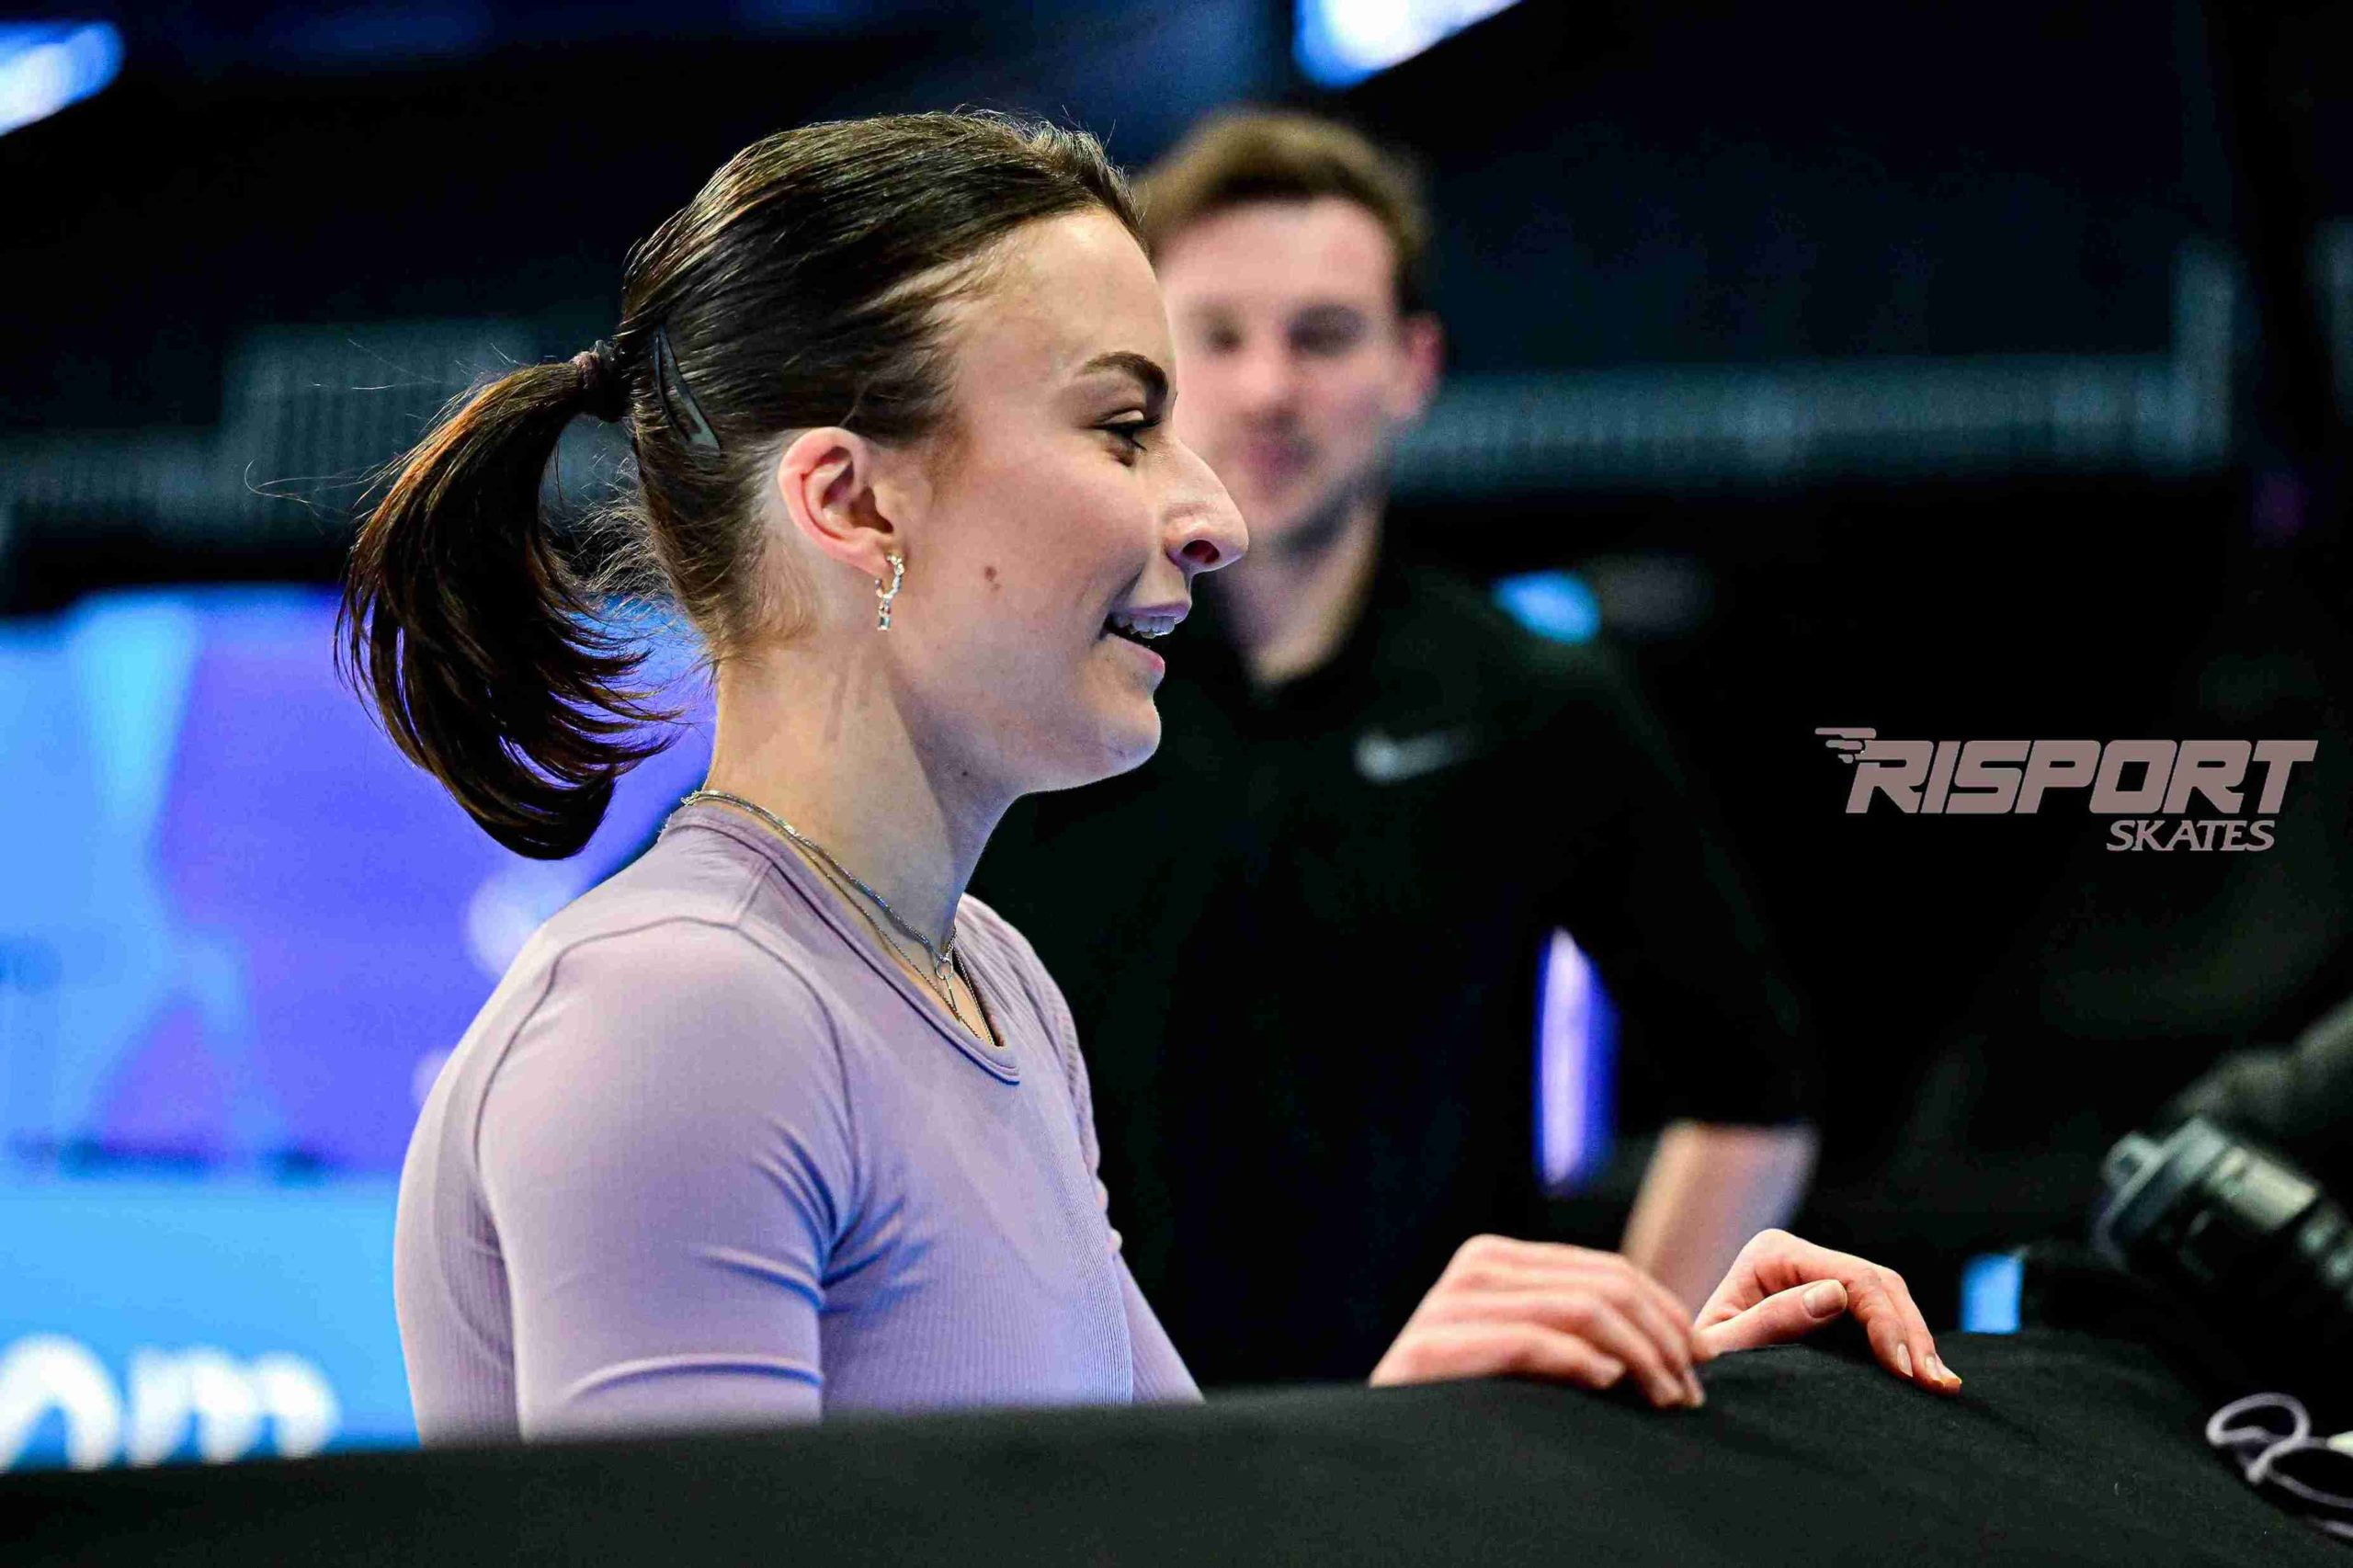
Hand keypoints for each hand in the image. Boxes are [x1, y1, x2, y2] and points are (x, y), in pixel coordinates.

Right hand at [1370, 1234, 1709, 1407]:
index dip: (1666, 1312)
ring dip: (1639, 1358)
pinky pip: (1528, 1343)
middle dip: (1661, 1339)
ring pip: (1578, 1311)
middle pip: (1601, 1287)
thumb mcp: (1532, 1355)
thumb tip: (1680, 1334)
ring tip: (1665, 1399)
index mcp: (1497, 1259)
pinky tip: (1611, 1385)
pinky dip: (1581, 1362)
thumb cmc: (1474, 1409)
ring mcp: (1448, 1303)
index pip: (1606, 1270)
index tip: (1704, 1360)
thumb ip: (1578, 1327)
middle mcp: (1473, 1268)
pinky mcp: (1431, 1348)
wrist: (1388, 1455)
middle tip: (1690, 1394)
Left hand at [1693, 1228, 1961, 1392]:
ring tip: (1940, 1385)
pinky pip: (1881, 1317)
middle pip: (1878, 1282)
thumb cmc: (1697, 1361)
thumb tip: (1835, 1294)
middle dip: (1911, 1331)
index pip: (1850, 1276)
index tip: (1902, 1366)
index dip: (1884, 1319)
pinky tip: (1926, 1377)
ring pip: (1888, 1297)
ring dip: (1916, 1340)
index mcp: (1773, 1252)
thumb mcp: (1724, 1347)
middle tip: (1935, 1382)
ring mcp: (1819, 1277)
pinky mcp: (1833, 1306)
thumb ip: (1771, 1321)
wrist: (1687, 1372)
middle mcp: (1801, 1256)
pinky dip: (1905, 1345)